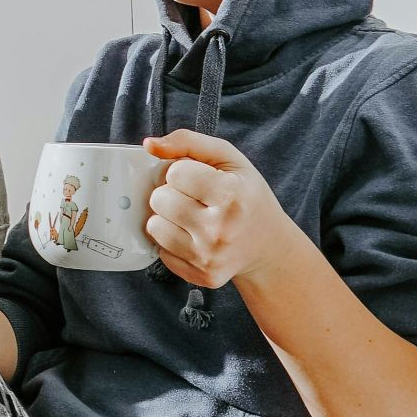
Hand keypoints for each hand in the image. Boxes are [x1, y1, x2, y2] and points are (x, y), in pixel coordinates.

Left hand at [145, 131, 297, 288]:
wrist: (268, 245)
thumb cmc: (246, 195)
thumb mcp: (228, 158)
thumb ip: (187, 141)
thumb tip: (149, 145)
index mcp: (232, 194)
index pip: (174, 173)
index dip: (182, 171)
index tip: (199, 178)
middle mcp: (221, 228)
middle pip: (160, 199)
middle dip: (171, 194)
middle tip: (194, 199)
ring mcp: (211, 256)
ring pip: (155, 226)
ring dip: (167, 218)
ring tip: (191, 217)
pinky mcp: (203, 275)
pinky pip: (162, 251)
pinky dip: (172, 242)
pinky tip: (194, 237)